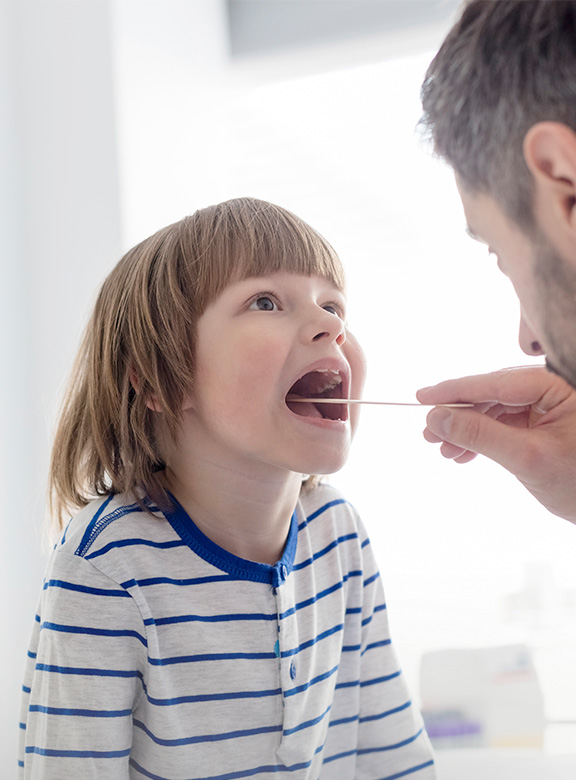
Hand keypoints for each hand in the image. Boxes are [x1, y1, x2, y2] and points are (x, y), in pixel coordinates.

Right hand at [416, 366, 575, 523]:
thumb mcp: (526, 458)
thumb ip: (480, 434)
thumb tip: (437, 418)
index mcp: (558, 384)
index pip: (497, 381)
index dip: (456, 390)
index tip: (423, 397)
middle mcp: (554, 388)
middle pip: (493, 394)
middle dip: (459, 416)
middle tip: (428, 432)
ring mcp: (550, 406)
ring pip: (495, 409)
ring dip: (468, 430)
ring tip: (444, 449)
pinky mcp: (544, 423)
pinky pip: (505, 423)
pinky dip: (483, 439)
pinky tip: (464, 454)